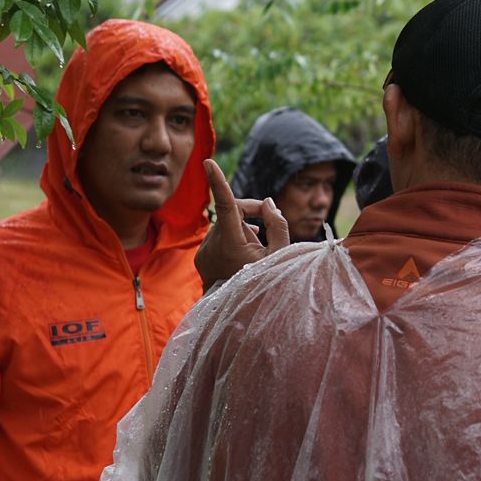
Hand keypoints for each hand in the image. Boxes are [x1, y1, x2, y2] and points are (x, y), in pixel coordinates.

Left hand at [194, 158, 290, 285]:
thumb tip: (267, 203)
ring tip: (259, 242)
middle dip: (249, 210)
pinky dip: (232, 238)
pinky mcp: (200, 258)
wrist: (240, 317)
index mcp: (231, 242)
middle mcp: (213, 245)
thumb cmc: (265, 286)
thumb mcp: (280, 255)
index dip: (217, 181)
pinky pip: (217, 238)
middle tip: (268, 218)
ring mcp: (204, 252)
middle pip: (230, 212)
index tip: (207, 163)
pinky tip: (245, 252)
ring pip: (224, 225)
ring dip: (242, 226)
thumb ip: (278, 225)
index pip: (224, 204)